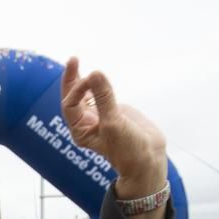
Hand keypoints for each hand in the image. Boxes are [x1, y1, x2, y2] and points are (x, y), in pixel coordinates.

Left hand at [60, 58, 167, 198]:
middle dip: (71, 79)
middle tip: (73, 59)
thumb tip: (95, 72)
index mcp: (80, 130)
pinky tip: (94, 75)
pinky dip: (96, 84)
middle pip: (72, 97)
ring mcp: (98, 116)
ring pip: (84, 95)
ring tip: (75, 61)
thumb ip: (104, 98)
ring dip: (80, 79)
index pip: (70, 104)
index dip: (77, 89)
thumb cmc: (128, 148)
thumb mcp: (114, 123)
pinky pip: (100, 95)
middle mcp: (85, 123)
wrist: (147, 158)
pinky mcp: (112, 111)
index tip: (93, 79)